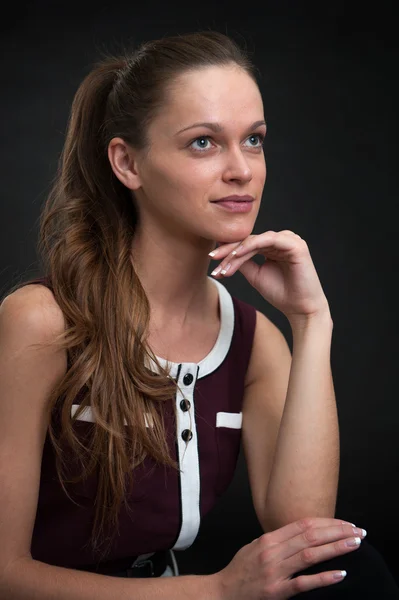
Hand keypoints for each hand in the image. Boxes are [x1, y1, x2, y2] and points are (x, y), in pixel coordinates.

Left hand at [209, 231, 329, 321]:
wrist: (300, 309)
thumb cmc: (281, 293)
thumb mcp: (255, 275)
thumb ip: (242, 262)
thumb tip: (224, 253)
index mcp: (274, 245)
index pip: (246, 243)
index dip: (228, 250)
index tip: (212, 260)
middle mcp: (282, 239)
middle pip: (249, 239)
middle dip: (228, 250)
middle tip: (212, 258)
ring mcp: (289, 240)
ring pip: (255, 240)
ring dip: (236, 251)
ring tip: (223, 263)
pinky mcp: (295, 244)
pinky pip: (267, 240)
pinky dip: (250, 246)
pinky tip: (237, 255)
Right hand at [213, 517, 365, 598]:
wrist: (222, 592)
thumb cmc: (240, 570)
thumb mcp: (256, 546)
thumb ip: (278, 540)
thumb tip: (302, 533)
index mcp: (269, 538)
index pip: (304, 524)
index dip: (327, 522)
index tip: (345, 523)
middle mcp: (273, 551)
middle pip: (310, 536)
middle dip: (337, 531)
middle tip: (358, 531)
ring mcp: (275, 571)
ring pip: (310, 555)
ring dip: (335, 548)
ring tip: (354, 544)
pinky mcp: (277, 591)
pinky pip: (303, 583)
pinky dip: (323, 578)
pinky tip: (340, 573)